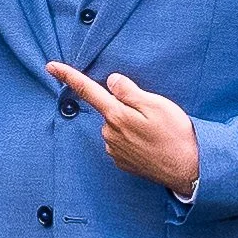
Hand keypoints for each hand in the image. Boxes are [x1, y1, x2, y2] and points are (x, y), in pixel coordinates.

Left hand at [48, 63, 200, 194]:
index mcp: (116, 116)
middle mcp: (109, 133)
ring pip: (116, 126)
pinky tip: (151, 144)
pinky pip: (122, 142)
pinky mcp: (121, 161)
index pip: (87, 91)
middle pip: (109, 109)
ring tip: (156, 132)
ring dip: (131, 124)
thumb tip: (111, 80)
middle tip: (153, 116)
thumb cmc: (175, 136)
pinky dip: (134, 139)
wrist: (186, 171)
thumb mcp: (157, 105)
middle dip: (125, 106)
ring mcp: (114, 149)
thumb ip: (130, 91)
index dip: (68, 76)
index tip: (51, 66)